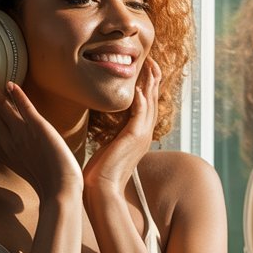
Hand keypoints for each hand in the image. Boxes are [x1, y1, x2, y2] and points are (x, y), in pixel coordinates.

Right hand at [0, 66, 82, 196]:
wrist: (59, 191)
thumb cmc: (48, 181)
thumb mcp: (25, 164)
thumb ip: (17, 148)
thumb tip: (16, 136)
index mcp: (4, 148)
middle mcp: (8, 139)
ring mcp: (21, 133)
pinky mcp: (38, 128)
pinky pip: (25, 108)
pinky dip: (17, 96)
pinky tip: (9, 83)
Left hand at [82, 57, 160, 198]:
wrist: (100, 191)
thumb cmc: (98, 175)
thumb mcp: (106, 150)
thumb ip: (109, 138)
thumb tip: (103, 133)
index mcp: (137, 138)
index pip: (146, 108)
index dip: (147, 88)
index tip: (144, 71)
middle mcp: (143, 136)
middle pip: (153, 102)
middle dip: (153, 81)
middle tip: (152, 62)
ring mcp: (141, 138)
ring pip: (150, 105)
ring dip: (150, 85)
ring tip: (150, 67)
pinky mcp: (133, 140)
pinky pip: (141, 117)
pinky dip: (141, 102)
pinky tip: (139, 90)